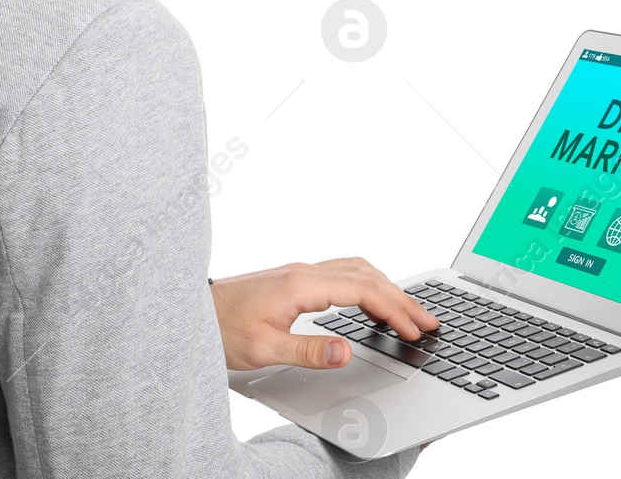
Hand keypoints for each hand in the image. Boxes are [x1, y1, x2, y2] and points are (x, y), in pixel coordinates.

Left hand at [209, 257, 437, 370]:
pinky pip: (342, 272)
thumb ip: (308, 350)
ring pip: (356, 269)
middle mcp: (303, 271)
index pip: (362, 291)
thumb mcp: (263, 349)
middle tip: (429, 321)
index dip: (395, 310)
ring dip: (387, 287)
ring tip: (409, 311)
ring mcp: (299, 272)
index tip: (417, 331)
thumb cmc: (220, 328)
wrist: (191, 311)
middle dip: (401, 297)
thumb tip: (348, 350)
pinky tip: (371, 300)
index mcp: (301, 284)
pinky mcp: (294, 278)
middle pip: (366, 275)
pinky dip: (368, 283)